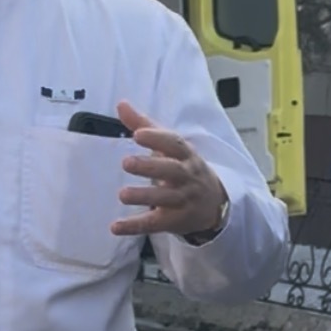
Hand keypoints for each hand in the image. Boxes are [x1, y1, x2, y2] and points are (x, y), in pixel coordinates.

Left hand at [110, 102, 226, 238]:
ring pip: (164, 198)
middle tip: (126, 163)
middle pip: (171, 171)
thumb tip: (121, 104)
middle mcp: (187, 177)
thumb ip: (144, 125)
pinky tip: (115, 226)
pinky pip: (155, 223)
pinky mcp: (175, 221)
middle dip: (150, 167)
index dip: (158, 139)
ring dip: (144, 197)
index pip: (175, 144)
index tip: (138, 134)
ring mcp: (183, 200)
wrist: (214, 202)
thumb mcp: (169, 146)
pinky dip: (135, 226)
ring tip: (122, 195)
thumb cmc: (185, 167)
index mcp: (186, 155)